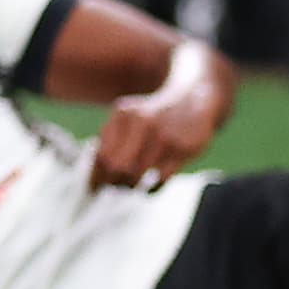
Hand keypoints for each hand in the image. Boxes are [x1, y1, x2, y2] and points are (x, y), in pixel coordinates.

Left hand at [92, 40, 231, 186]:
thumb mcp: (130, 117)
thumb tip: (94, 175)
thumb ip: (111, 139)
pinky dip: (152, 188)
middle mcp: (141, 122)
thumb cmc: (155, 116)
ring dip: (131, 186)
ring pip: (135, 174)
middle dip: (112, 183)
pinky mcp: (180, 149)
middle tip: (115, 188)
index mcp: (122, 114)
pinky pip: (159, 179)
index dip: (95, 177)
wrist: (194, 97)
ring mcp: (161, 136)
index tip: (93, 191)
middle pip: (115, 166)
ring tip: (133, 186)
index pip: (101, 154)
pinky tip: (151, 186)